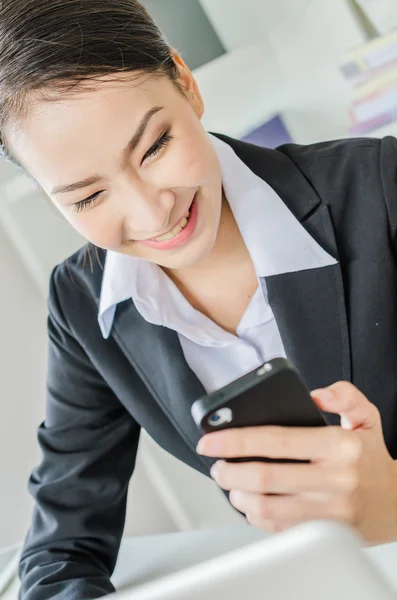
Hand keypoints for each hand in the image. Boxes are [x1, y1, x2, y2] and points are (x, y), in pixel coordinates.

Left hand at [197, 382, 396, 544]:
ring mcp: (331, 512)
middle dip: (229, 472)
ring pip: (268, 508)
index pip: (278, 441)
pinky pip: (280, 529)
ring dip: (239, 496)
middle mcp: (336, 480)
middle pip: (265, 478)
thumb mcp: (366, 415)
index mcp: (340, 447)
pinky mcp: (325, 535)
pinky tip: (250, 504)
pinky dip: (256, 517)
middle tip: (216, 466)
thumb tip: (315, 394)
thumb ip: (343, 395)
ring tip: (231, 484)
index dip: (237, 440)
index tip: (210, 440)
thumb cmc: (373, 458)